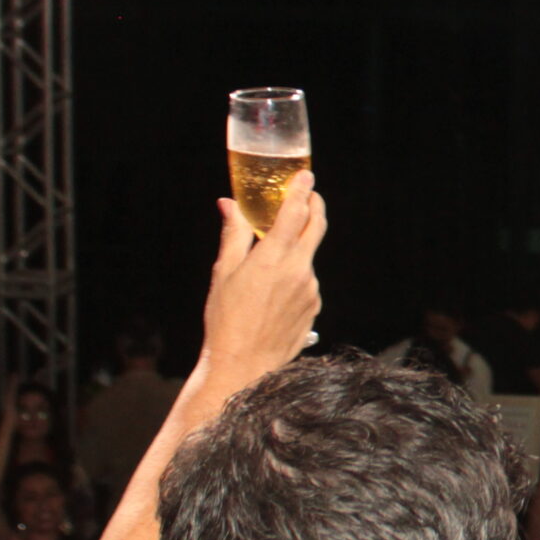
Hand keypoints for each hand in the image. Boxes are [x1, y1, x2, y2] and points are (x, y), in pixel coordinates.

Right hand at [201, 176, 325, 377]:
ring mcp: (311, 289)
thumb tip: (229, 204)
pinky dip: (296, 275)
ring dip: (296, 249)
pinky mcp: (315, 305)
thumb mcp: (224, 273)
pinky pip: (308, 281)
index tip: (306, 174)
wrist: (243, 365)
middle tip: (308, 195)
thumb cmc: (226, 319)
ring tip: (269, 263)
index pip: (295, 211)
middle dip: (314, 206)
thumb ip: (234, 235)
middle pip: (316, 226)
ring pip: (308, 256)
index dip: (301, 189)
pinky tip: (273, 293)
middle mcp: (300, 270)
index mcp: (274, 257)